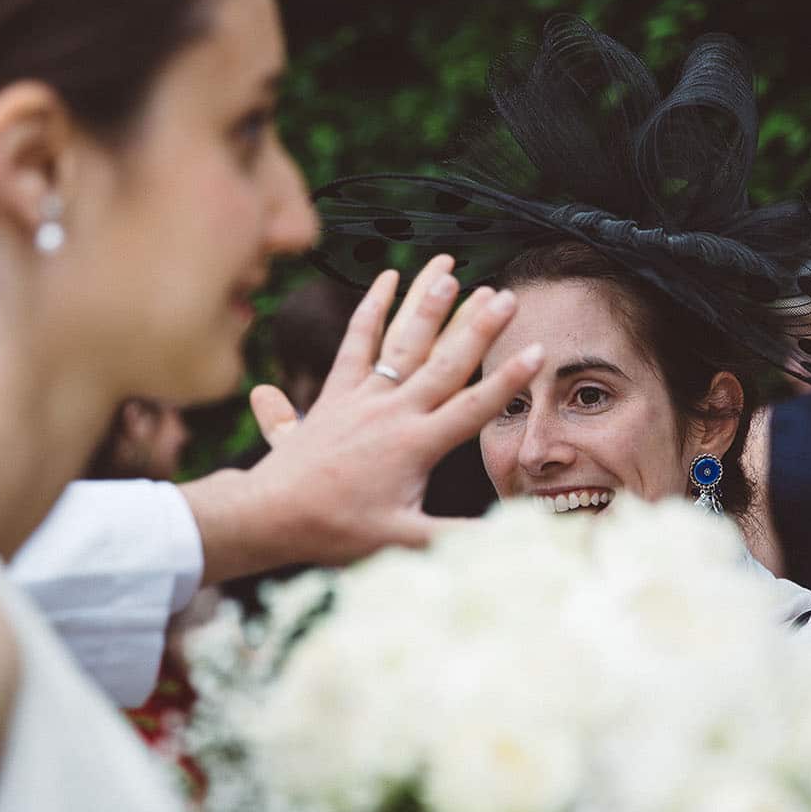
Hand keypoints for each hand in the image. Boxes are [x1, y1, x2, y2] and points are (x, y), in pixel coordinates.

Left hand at [182, 255, 542, 580]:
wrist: (272, 514)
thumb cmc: (337, 531)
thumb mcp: (402, 540)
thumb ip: (455, 538)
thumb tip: (504, 541)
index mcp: (416, 445)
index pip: (473, 407)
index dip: (508, 380)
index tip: (538, 351)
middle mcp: (393, 413)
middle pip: (444, 363)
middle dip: (478, 328)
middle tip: (506, 296)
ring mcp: (363, 397)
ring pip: (403, 343)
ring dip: (428, 306)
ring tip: (450, 270)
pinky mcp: (337, 392)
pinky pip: (356, 342)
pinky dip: (372, 308)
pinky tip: (388, 277)